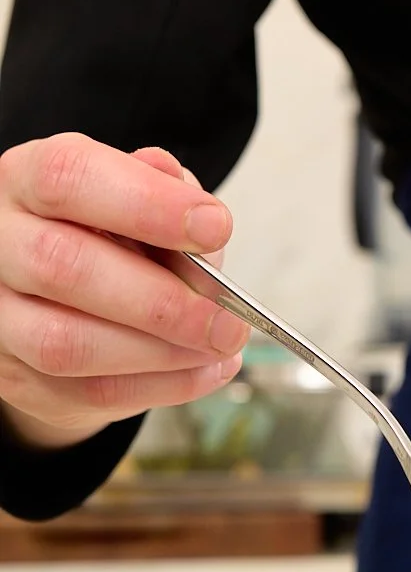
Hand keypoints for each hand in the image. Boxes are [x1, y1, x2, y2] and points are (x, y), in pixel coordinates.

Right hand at [0, 135, 248, 451]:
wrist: (61, 292)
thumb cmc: (108, 229)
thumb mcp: (135, 190)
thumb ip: (163, 188)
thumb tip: (192, 202)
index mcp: (25, 178)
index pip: (68, 178)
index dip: (146, 203)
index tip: (214, 228)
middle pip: (63, 267)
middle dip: (162, 300)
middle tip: (228, 318)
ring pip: (65, 344)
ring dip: (161, 353)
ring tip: (221, 346)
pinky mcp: (11, 376)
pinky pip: (81, 393)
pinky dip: (157, 387)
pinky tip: (202, 370)